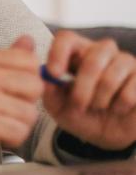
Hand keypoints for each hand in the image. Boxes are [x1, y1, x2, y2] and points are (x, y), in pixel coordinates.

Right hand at [0, 35, 42, 166]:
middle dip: (26, 103)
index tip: (11, 90)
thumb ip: (7, 60)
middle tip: (3, 109)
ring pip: (30, 112)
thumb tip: (28, 39)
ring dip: (18, 124)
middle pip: (35, 85)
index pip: (30, 60)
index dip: (29, 79)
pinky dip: (11, 138)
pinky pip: (20, 131)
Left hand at [43, 31, 135, 150]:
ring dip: (101, 98)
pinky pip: (130, 90)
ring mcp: (126, 62)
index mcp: (76, 54)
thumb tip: (46, 75)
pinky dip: (119, 105)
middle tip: (79, 105)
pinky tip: (118, 109)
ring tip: (98, 107)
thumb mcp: (58, 108)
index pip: (66, 39)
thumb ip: (49, 91)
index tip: (54, 73)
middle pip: (93, 56)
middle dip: (83, 86)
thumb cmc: (80, 115)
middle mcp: (102, 52)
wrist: (107, 136)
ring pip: (112, 73)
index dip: (59, 52)